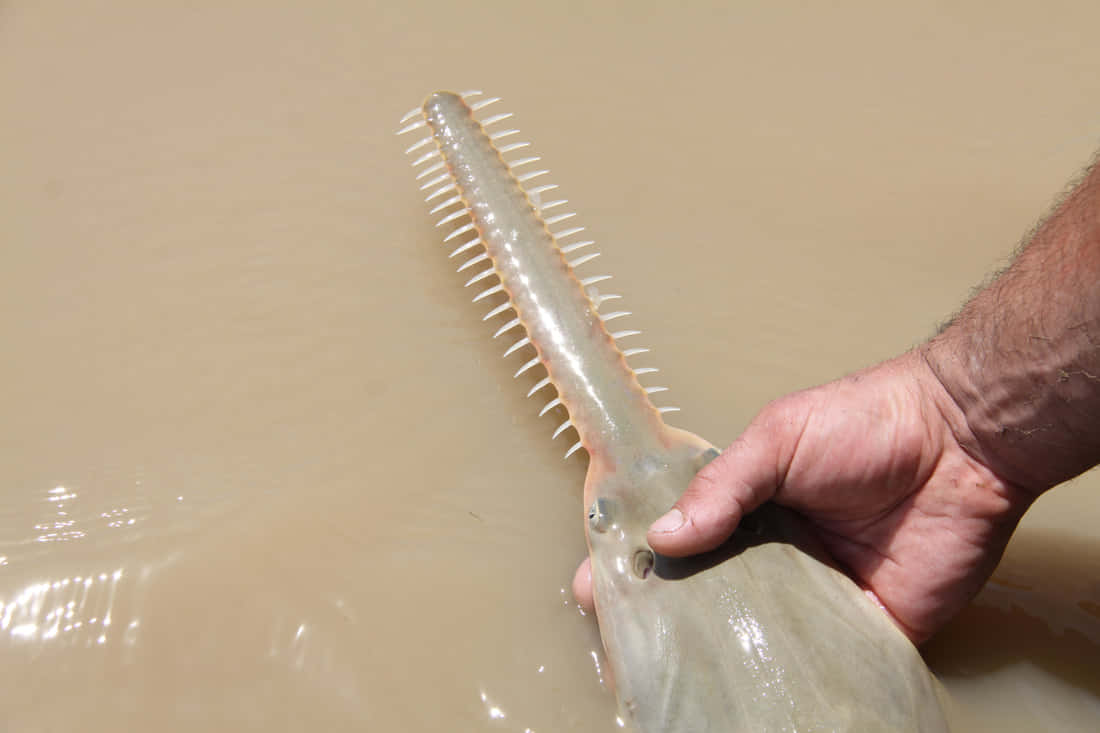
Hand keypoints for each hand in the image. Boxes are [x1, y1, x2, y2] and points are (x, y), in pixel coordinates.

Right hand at [573, 350, 1036, 642]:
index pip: (679, 542)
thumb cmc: (865, 422)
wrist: (963, 440)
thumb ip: (722, 487)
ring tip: (674, 676)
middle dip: (666, 621)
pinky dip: (791, 677)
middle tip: (626, 646)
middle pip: (709, 598)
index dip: (636, 565)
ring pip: (757, 637)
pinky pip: (822, 661)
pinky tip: (753, 691)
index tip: (596, 588)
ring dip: (720, 656)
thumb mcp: (777, 440)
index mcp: (747, 508)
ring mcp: (818, 594)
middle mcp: (774, 556)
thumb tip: (662, 538)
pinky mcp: (865, 626)